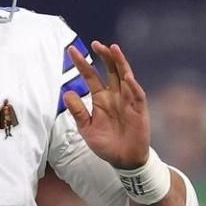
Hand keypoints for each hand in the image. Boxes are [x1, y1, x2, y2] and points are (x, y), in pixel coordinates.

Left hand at [64, 41, 148, 169]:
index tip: (71, 50)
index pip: (90, 76)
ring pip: (125, 76)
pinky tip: (127, 77)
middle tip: (95, 44)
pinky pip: (137, 95)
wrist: (124, 161)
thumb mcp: (86, 129)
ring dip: (120, 63)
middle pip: (110, 70)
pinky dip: (133, 86)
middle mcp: (115, 95)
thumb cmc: (106, 144)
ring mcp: (128, 101)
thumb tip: (66, 93)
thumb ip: (78, 112)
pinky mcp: (139, 110)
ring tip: (113, 49)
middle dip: (104, 56)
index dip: (81, 63)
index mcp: (101, 98)